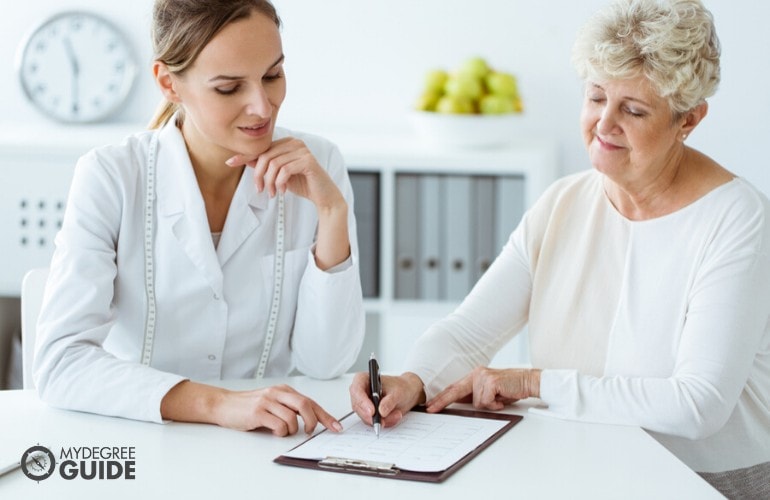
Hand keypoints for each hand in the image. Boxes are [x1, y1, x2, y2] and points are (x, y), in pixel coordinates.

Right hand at [161, 381, 341, 435]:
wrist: (224, 404)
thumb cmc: (249, 406)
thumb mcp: (273, 402)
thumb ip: (290, 408)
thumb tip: (312, 421)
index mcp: (284, 390)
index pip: (311, 402)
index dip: (325, 416)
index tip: (336, 427)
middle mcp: (278, 393)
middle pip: (306, 405)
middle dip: (313, 422)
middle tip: (309, 432)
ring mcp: (267, 401)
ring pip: (292, 418)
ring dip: (291, 430)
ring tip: (281, 430)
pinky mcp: (258, 412)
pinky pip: (278, 424)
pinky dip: (280, 432)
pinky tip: (272, 430)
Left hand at [226, 137, 344, 210]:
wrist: (323, 196)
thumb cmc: (302, 184)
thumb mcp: (279, 174)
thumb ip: (264, 165)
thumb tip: (243, 159)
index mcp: (287, 143)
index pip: (262, 148)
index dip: (245, 156)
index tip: (230, 163)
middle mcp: (294, 142)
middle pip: (265, 156)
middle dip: (259, 175)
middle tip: (261, 190)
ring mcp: (302, 150)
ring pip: (274, 164)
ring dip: (270, 182)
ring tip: (273, 193)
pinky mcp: (308, 161)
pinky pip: (285, 170)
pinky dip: (280, 183)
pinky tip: (283, 191)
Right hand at [349, 372, 425, 428]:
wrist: (408, 393)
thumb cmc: (401, 387)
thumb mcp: (398, 392)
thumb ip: (389, 401)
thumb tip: (381, 411)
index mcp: (364, 379)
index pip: (356, 390)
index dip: (362, 401)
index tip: (372, 412)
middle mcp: (361, 392)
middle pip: (358, 406)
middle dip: (371, 416)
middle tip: (382, 421)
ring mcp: (364, 404)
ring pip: (365, 417)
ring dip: (381, 419)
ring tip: (396, 414)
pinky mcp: (369, 413)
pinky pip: (372, 422)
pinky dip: (384, 422)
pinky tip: (394, 416)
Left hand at [425, 367, 540, 412]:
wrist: (528, 381)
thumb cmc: (510, 388)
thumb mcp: (490, 393)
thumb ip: (476, 396)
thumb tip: (460, 404)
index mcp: (475, 375)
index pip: (455, 388)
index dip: (442, 397)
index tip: (430, 405)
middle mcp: (476, 373)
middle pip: (455, 390)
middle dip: (442, 401)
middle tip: (431, 410)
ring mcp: (483, 377)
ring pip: (476, 402)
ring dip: (489, 405)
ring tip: (499, 399)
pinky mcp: (491, 382)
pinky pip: (486, 401)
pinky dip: (494, 405)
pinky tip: (502, 399)